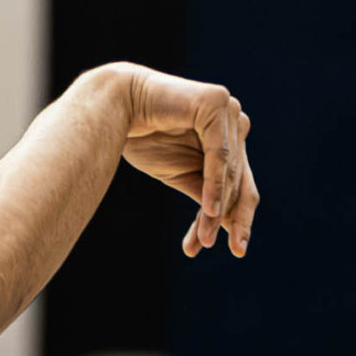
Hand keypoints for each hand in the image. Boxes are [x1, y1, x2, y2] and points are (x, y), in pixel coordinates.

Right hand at [117, 66, 259, 256]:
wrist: (115, 106)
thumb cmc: (144, 138)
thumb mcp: (182, 174)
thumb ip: (207, 194)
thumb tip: (230, 226)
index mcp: (229, 137)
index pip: (240, 183)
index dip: (239, 217)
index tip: (236, 250)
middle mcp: (233, 121)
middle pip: (240, 180)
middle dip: (229, 218)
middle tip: (224, 250)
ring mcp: (228, 110)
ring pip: (230, 171)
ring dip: (217, 208)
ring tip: (205, 239)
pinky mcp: (216, 104)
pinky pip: (219, 154)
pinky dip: (214, 183)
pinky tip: (209, 210)